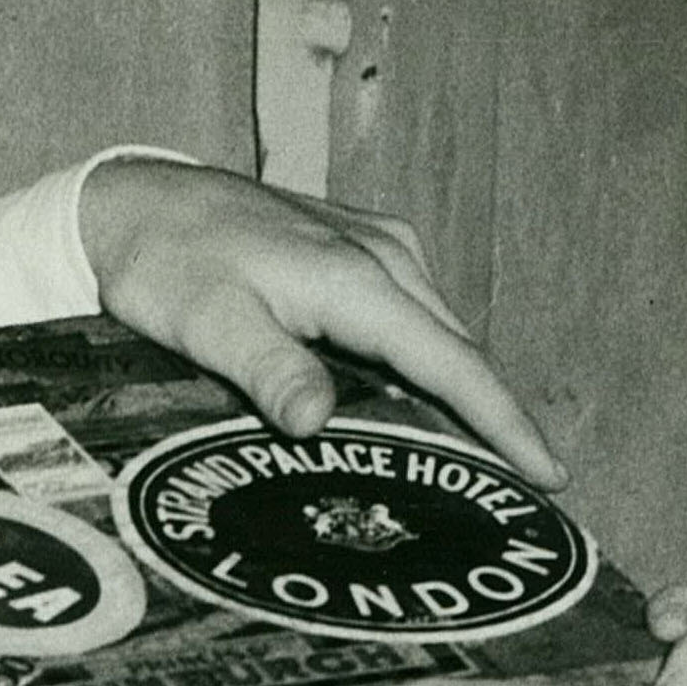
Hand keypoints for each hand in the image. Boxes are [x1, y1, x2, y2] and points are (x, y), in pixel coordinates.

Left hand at [81, 158, 564, 487]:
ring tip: (489, 457)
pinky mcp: (361, 248)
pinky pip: (415, 315)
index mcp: (357, 280)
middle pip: (460, 350)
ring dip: (464, 391)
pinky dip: (431, 361)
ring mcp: (377, 247)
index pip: (452, 363)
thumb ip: (267, 369)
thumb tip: (316, 421)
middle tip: (528, 489)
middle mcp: (384, 257)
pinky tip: (426, 400)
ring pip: (439, 333)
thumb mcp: (206, 321)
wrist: (135, 197)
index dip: (505, 422)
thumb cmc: (165, 259)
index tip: (551, 472)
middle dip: (498, 417)